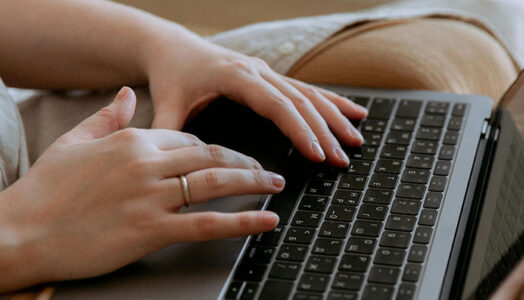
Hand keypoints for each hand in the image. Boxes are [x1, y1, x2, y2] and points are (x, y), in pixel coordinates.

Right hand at [0, 87, 283, 291]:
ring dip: (254, 183)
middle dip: (245, 162)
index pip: (187, 139)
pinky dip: (243, 221)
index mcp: (131, 140)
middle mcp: (147, 164)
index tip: (229, 158)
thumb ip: (105, 116)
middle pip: (211, 156)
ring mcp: (151, 197)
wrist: (19, 232)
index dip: (213, 150)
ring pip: (216, 182)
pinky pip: (208, 223)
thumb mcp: (72, 142)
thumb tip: (123, 93)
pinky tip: (266, 220)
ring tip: (276, 185)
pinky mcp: (152, 230)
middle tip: (267, 169)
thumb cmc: (44, 191)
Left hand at [143, 34, 366, 167]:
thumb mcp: (166, 104)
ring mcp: (268, 72)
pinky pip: (308, 90)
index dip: (300, 129)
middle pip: (300, 101)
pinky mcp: (272, 77)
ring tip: (356, 141)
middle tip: (342, 159)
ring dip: (335, 117)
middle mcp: (257, 70)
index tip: (317, 152)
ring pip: (309, 94)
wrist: (172, 47)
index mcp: (235, 76)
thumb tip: (166, 166)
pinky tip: (355, 112)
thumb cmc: (171, 75)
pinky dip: (332, 102)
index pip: (276, 105)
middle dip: (325, 131)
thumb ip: (168, 133)